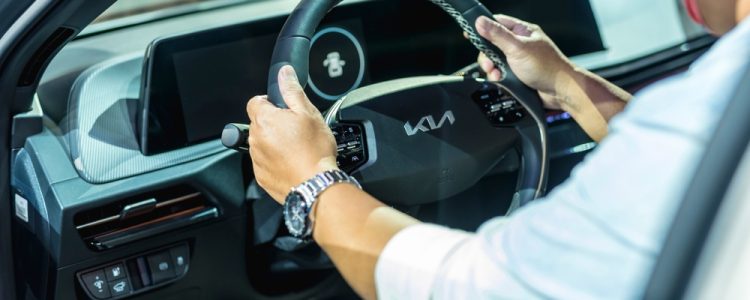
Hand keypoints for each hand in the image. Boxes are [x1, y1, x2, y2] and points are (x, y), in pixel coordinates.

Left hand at [246, 65, 338, 202]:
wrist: (316, 185)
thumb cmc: (315, 151)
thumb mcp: (308, 113)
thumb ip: (291, 91)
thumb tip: (284, 73)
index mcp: (264, 120)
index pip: (255, 102)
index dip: (269, 103)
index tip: (283, 110)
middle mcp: (255, 139)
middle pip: (258, 123)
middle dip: (274, 124)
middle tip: (296, 130)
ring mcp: (257, 160)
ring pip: (261, 144)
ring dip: (274, 143)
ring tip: (296, 149)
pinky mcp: (261, 176)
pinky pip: (265, 163)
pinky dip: (275, 161)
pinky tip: (292, 163)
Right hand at [474, 15, 576, 109]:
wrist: (560, 92)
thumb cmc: (547, 67)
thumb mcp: (518, 48)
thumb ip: (497, 35)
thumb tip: (480, 22)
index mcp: (522, 31)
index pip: (497, 23)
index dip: (483, 27)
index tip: (470, 33)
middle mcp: (520, 44)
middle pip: (492, 44)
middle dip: (487, 55)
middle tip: (490, 63)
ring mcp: (518, 59)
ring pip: (495, 60)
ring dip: (492, 68)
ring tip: (497, 74)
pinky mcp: (517, 74)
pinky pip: (500, 73)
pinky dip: (498, 77)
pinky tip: (502, 80)